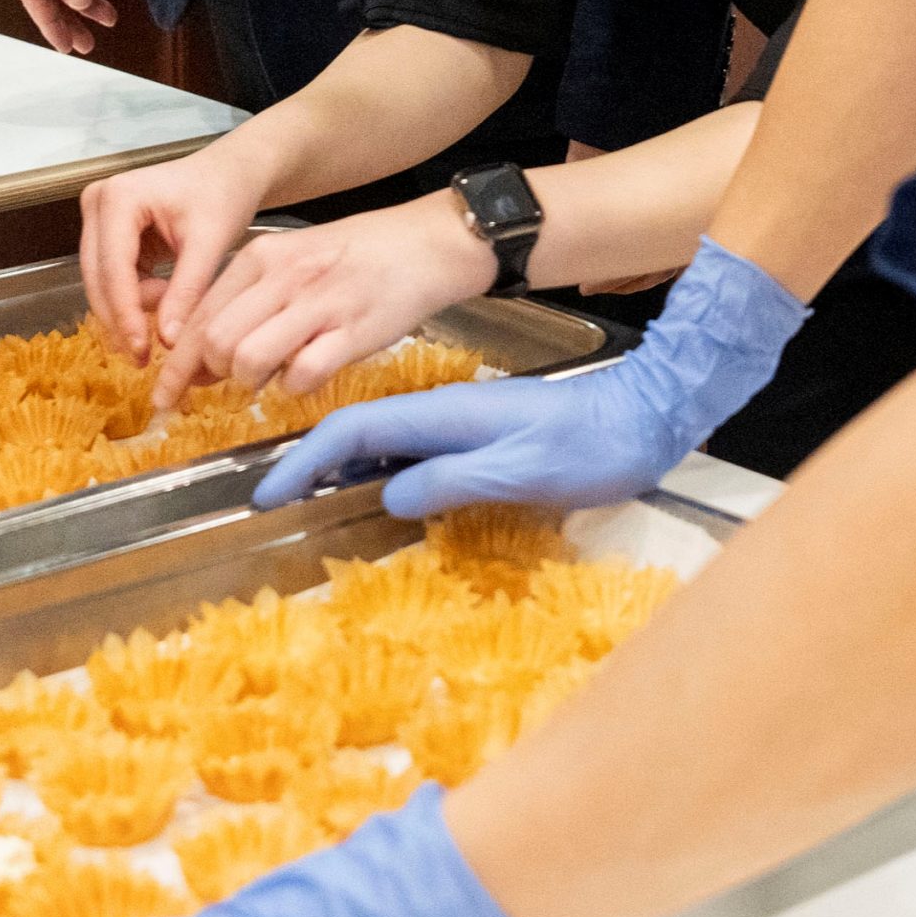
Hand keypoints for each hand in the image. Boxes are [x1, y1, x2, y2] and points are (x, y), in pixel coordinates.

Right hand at [79, 141, 272, 365]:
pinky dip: (135, 297)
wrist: (229, 174)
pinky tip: (165, 298)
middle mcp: (98, 203)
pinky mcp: (106, 233)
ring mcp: (98, 217)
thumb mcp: (210, 243)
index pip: (113, 268)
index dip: (125, 314)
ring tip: (171, 309)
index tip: (140, 351)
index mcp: (119, 198)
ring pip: (102, 282)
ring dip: (131, 307)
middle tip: (145, 356)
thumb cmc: (223, 195)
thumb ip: (187, 291)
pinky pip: (112, 278)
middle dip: (123, 317)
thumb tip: (167, 341)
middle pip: (99, 277)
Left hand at [150, 192, 495, 412]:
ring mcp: (319, 304)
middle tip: (210, 391)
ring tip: (262, 380)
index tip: (164, 391)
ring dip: (247, 381)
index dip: (175, 361)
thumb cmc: (355, 257)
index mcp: (261, 257)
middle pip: (213, 339)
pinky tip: (303, 378)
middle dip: (202, 376)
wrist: (425, 244)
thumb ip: (246, 301)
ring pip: (248, 358)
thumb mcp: (291, 262)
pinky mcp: (354, 331)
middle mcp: (284, 278)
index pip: (197, 313)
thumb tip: (199, 355)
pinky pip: (303, 373)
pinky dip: (294, 387)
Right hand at [253, 237, 807, 519]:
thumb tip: (390, 496)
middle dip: (309, 464)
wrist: (647, 415)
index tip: (268, 492)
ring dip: (341, 469)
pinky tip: (376, 496)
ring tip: (309, 505)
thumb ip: (454, 481)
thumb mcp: (523, 472)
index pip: (354, 430)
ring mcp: (460, 421)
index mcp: (444, 414)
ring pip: (382, 441)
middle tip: (274, 505)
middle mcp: (444, 411)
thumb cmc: (591, 447)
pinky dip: (379, 471)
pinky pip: (412, 452)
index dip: (306, 461)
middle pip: (358, 432)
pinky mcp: (478, 436)